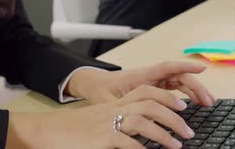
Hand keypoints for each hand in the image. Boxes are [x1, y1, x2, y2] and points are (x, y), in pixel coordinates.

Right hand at [7, 85, 195, 148]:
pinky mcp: (102, 138)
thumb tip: (137, 136)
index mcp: (113, 105)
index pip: (146, 91)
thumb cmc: (70, 130)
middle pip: (150, 103)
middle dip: (174, 116)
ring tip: (177, 145)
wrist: (46, 130)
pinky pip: (126, 141)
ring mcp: (107, 124)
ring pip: (143, 120)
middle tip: (188, 130)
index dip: (167, 97)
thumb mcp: (96, 123)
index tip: (182, 106)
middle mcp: (113, 111)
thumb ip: (117, 125)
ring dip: (164, 133)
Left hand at [66, 61, 214, 105]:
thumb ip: (123, 109)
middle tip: (208, 100)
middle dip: (195, 86)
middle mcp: (149, 76)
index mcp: (140, 76)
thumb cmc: (100, 90)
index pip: (166, 67)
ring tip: (207, 103)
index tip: (202, 68)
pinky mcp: (152, 87)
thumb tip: (136, 120)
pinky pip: (172, 88)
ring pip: (178, 83)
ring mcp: (152, 81)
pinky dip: (185, 95)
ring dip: (193, 91)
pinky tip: (194, 104)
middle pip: (178, 76)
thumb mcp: (108, 101)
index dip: (185, 66)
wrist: (92, 84)